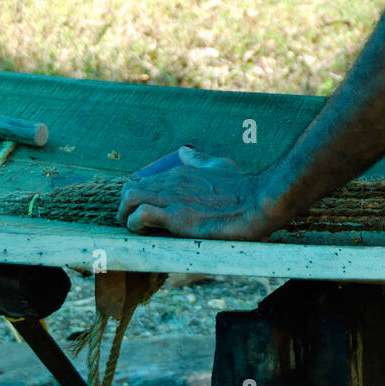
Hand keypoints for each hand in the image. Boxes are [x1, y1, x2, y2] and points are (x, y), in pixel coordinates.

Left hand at [118, 146, 273, 239]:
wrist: (258, 201)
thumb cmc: (243, 186)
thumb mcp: (219, 166)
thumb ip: (200, 160)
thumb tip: (185, 152)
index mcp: (180, 173)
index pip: (142, 181)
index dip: (137, 198)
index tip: (142, 213)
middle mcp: (172, 183)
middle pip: (130, 188)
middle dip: (125, 208)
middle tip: (134, 224)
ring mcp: (174, 199)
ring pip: (129, 198)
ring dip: (126, 216)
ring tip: (136, 229)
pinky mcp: (177, 217)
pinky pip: (141, 215)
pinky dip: (137, 225)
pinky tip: (146, 233)